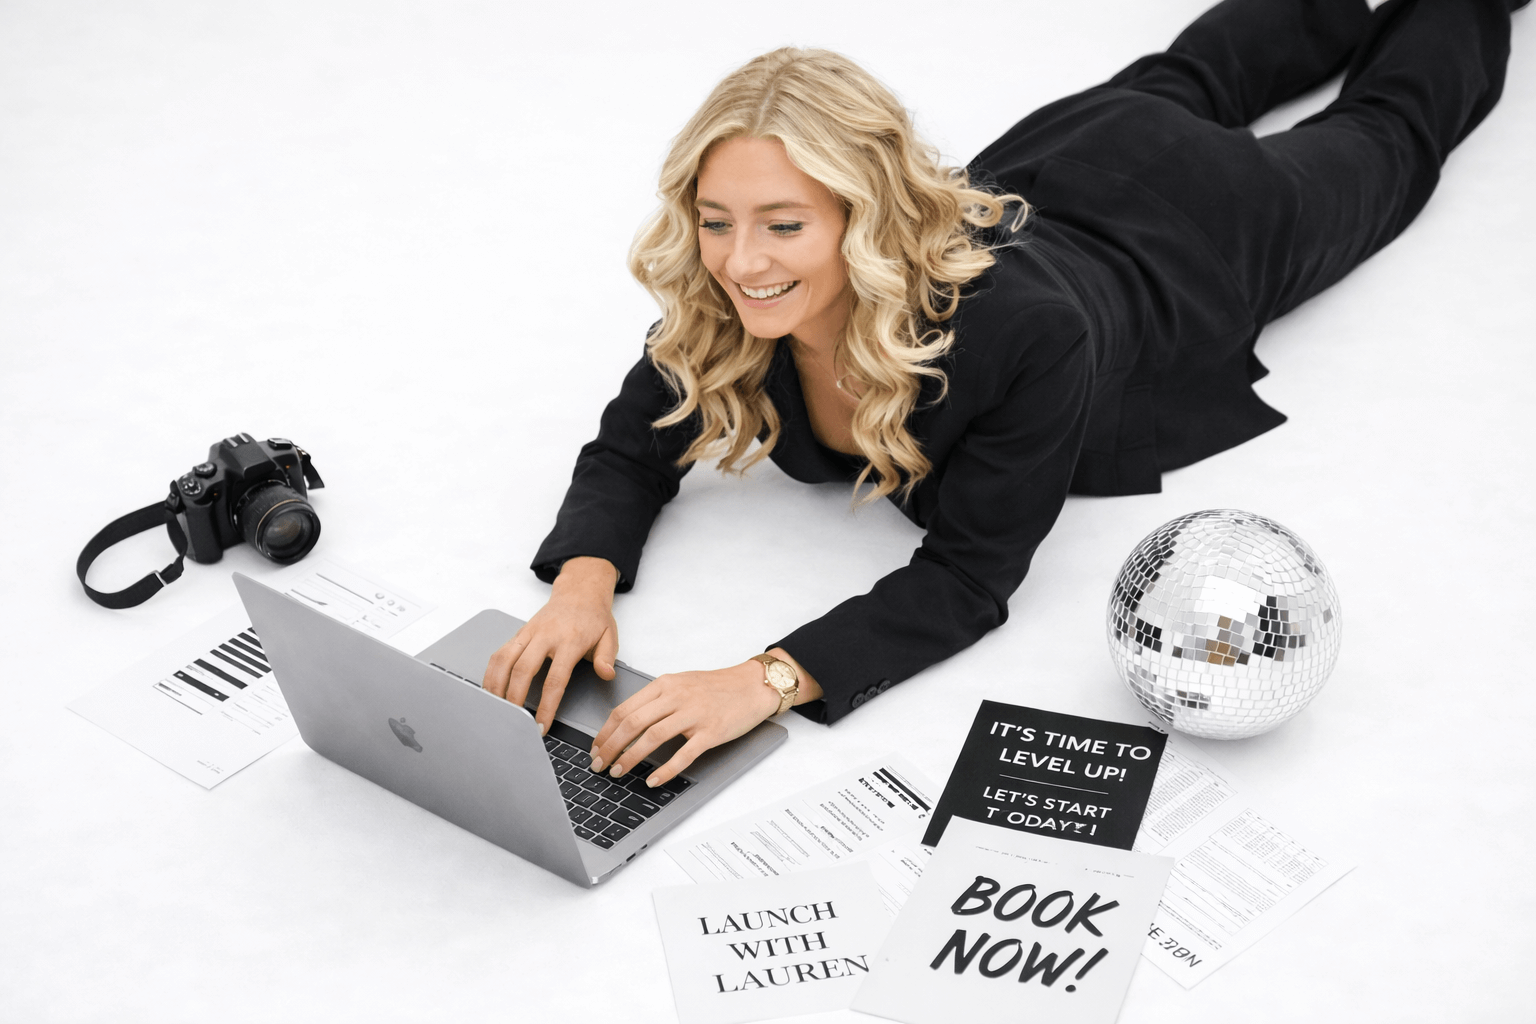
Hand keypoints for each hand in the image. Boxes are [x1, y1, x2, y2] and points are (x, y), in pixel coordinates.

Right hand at [482, 556, 618, 734]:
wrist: (579, 592)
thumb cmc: (593, 618)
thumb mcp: (609, 636)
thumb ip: (607, 657)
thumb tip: (606, 675)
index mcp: (570, 641)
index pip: (555, 679)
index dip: (547, 706)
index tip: (541, 726)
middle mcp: (546, 635)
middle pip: (523, 670)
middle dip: (515, 699)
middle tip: (514, 722)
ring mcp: (529, 632)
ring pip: (504, 660)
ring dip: (496, 686)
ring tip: (496, 709)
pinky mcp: (519, 632)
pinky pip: (500, 652)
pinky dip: (492, 672)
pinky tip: (490, 689)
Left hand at [588, 661, 782, 786]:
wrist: (753, 686)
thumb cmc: (717, 687)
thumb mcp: (681, 683)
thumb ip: (656, 699)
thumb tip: (626, 723)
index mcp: (665, 685)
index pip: (624, 709)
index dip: (605, 732)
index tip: (596, 748)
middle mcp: (677, 697)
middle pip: (632, 723)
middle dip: (610, 748)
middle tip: (599, 765)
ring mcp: (694, 714)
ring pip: (652, 737)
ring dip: (630, 758)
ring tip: (619, 772)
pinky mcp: (711, 732)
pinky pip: (684, 754)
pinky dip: (665, 770)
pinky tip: (653, 780)